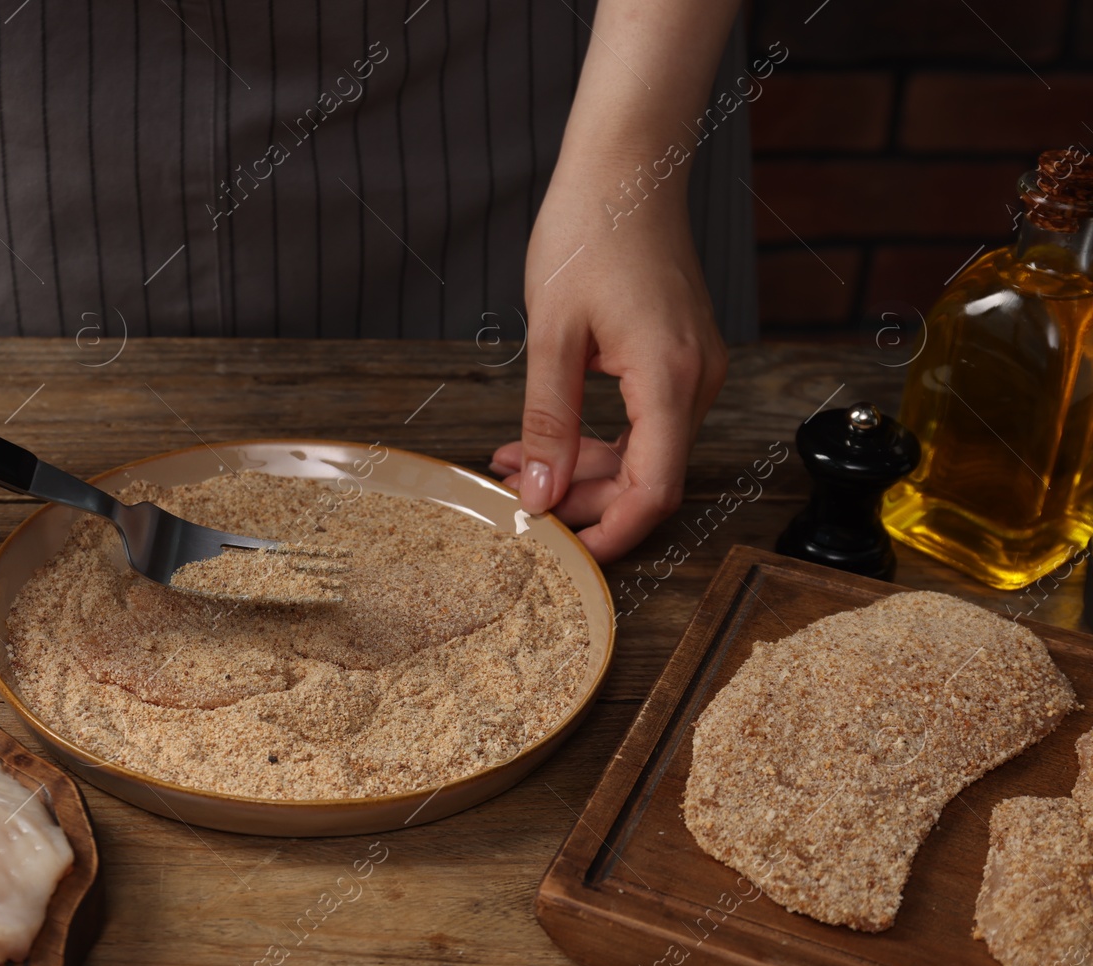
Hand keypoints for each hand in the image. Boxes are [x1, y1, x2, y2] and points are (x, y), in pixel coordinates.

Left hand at [492, 174, 726, 563]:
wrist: (626, 166)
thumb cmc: (590, 232)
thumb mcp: (552, 335)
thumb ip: (548, 423)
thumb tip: (540, 495)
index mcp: (670, 379)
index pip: (654, 491)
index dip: (613, 533)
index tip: (566, 552)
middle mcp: (697, 380)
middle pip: (648, 478)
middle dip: (581, 498)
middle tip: (514, 494)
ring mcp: (695, 369)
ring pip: (645, 453)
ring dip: (582, 468)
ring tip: (514, 464)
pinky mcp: (681, 358)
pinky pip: (646, 421)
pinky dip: (599, 438)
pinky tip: (548, 437)